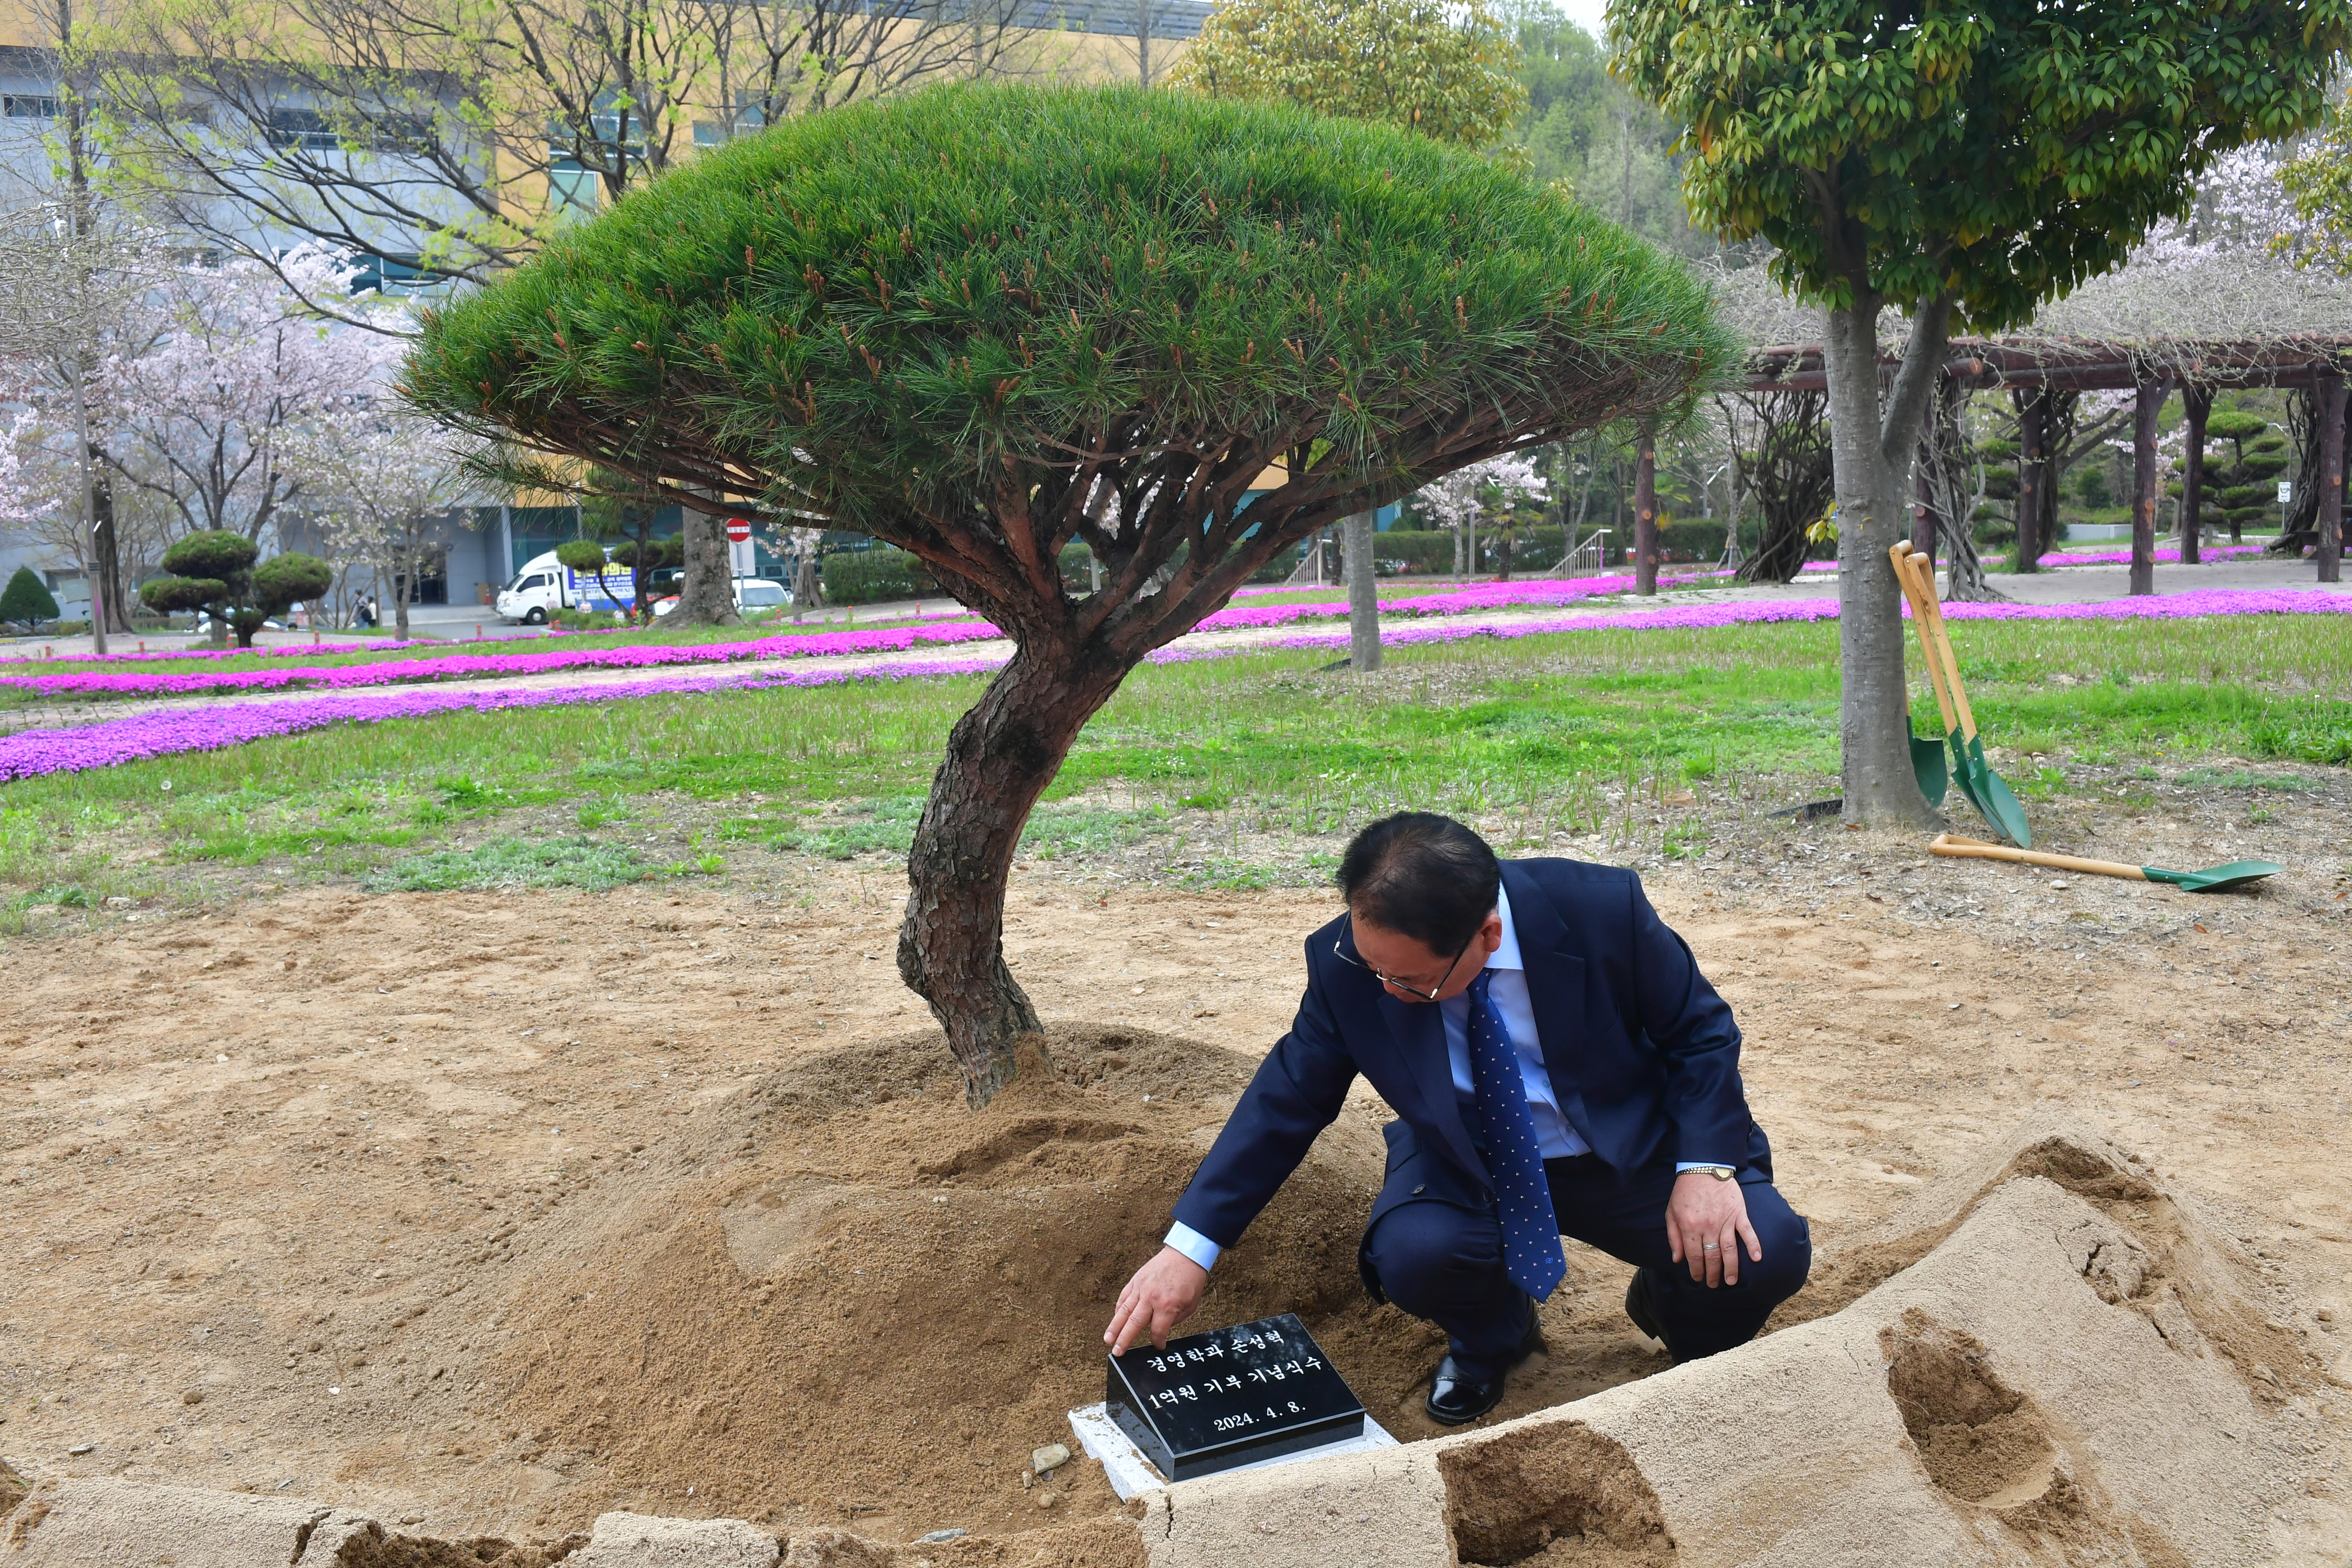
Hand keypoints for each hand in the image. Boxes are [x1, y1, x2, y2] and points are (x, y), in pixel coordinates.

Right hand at [1104, 1245, 1208, 1355]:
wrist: (1185, 1254)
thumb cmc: (1190, 1280)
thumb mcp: (1190, 1305)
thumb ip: (1174, 1319)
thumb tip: (1161, 1328)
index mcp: (1167, 1305)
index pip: (1157, 1330)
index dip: (1158, 1341)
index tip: (1158, 1346)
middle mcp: (1151, 1297)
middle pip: (1134, 1323)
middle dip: (1125, 1340)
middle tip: (1117, 1352)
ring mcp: (1141, 1288)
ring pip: (1124, 1311)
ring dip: (1115, 1327)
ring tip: (1108, 1339)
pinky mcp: (1136, 1280)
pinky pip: (1124, 1297)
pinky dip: (1119, 1309)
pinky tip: (1115, 1319)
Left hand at [1666, 1172, 1760, 1287]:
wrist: (1703, 1168)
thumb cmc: (1685, 1192)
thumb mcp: (1671, 1213)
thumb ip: (1674, 1237)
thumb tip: (1677, 1259)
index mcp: (1690, 1227)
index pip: (1694, 1256)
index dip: (1696, 1269)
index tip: (1698, 1278)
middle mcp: (1708, 1227)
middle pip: (1712, 1256)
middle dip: (1712, 1273)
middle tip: (1714, 1284)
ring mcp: (1725, 1220)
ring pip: (1729, 1249)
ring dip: (1731, 1267)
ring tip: (1731, 1281)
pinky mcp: (1738, 1213)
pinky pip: (1747, 1231)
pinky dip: (1753, 1245)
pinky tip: (1757, 1258)